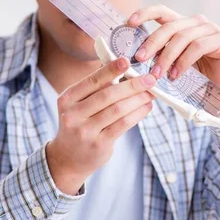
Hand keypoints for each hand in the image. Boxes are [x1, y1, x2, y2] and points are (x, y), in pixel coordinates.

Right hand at [46, 58, 154, 194]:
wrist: (67, 158)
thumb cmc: (78, 124)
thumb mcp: (77, 105)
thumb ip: (95, 90)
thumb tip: (124, 70)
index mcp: (67, 99)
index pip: (92, 81)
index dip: (110, 70)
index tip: (126, 61)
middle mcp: (73, 115)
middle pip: (107, 95)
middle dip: (132, 85)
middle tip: (150, 79)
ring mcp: (85, 131)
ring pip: (118, 110)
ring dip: (138, 99)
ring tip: (151, 93)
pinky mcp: (99, 144)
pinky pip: (123, 125)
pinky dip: (138, 114)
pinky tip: (146, 107)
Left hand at [129, 5, 219, 112]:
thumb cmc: (194, 79)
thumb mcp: (171, 64)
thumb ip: (158, 56)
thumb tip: (134, 55)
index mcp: (182, 24)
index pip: (162, 11)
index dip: (145, 13)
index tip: (129, 22)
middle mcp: (196, 23)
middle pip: (169, 26)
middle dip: (152, 42)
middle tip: (140, 58)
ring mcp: (211, 29)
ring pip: (182, 37)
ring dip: (167, 57)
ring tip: (157, 74)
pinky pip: (198, 47)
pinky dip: (183, 62)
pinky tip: (175, 75)